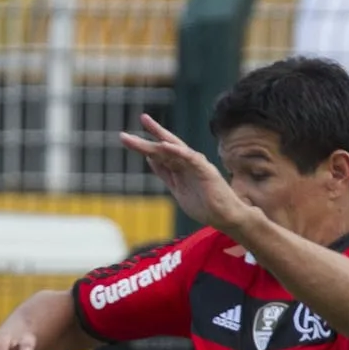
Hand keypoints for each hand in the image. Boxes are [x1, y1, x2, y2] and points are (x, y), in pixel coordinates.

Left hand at [118, 113, 253, 233]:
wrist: (225, 217)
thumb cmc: (204, 205)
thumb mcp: (177, 189)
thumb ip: (166, 174)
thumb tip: (151, 160)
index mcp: (179, 168)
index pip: (159, 153)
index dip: (143, 145)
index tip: (126, 137)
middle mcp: (186, 162)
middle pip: (162, 148)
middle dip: (144, 140)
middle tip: (123, 136)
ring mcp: (196, 165)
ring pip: (173, 149)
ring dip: (157, 140)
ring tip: (143, 132)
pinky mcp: (205, 170)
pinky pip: (190, 158)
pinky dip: (177, 151)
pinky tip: (164, 146)